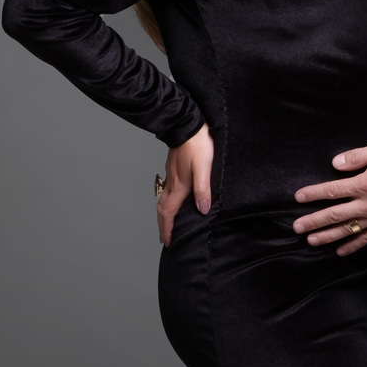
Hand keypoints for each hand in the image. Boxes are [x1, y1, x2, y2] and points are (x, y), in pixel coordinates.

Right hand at [156, 120, 213, 246]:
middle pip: (162, 210)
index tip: (168, 242)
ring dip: (164, 216)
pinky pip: (167, 191)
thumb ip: (203, 189)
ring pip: (163, 200)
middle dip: (163, 226)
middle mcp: (172, 183)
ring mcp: (171, 176)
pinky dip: (167, 203)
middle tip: (165, 240)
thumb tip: (202, 210)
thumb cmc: (198, 145)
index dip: (168, 229)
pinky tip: (174, 203)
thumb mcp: (204, 168)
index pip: (169, 213)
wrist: (188, 124)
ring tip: (167, 226)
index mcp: (179, 186)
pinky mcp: (174, 169)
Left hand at [293, 138, 366, 255]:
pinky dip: (353, 246)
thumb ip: (357, 156)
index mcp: (364, 183)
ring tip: (312, 241)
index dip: (313, 194)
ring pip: (348, 230)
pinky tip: (341, 251)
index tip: (299, 197)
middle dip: (314, 221)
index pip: (332, 190)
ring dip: (328, 236)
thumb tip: (336, 163)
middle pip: (335, 214)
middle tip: (297, 227)